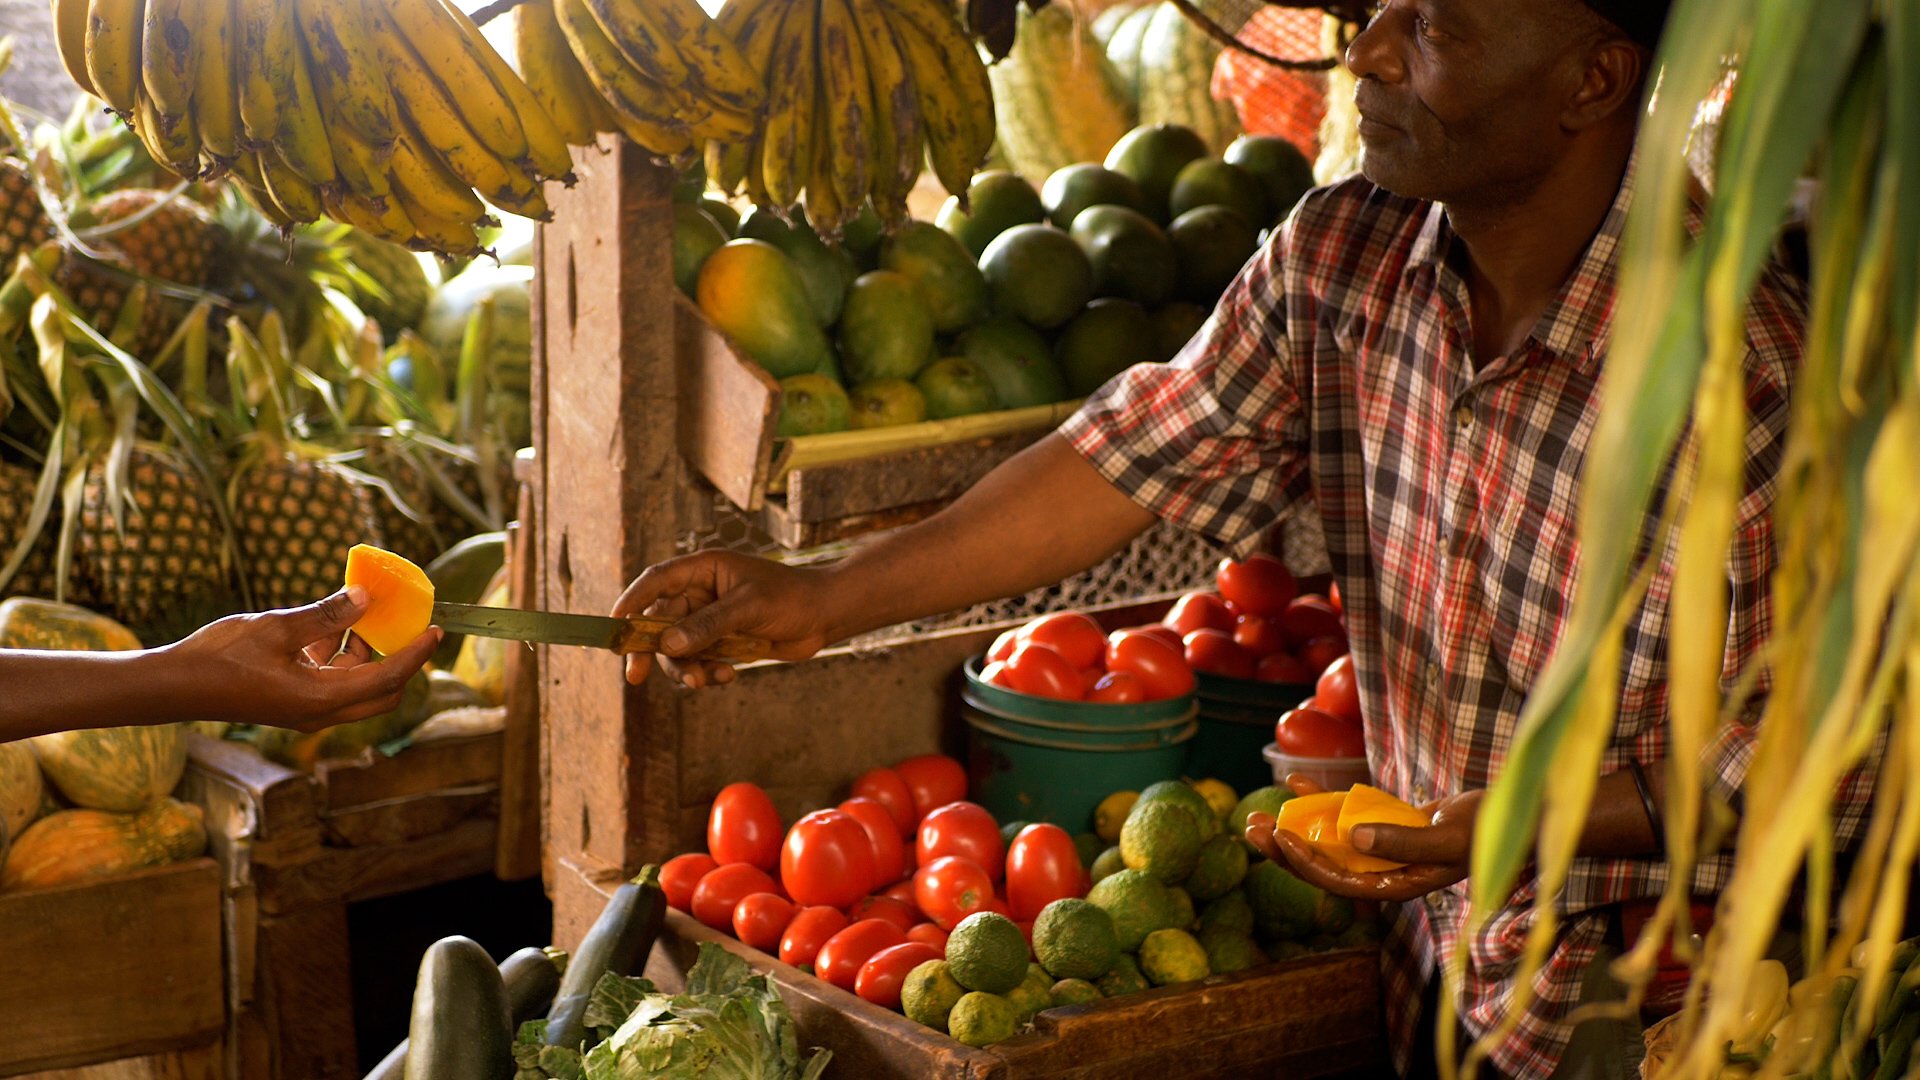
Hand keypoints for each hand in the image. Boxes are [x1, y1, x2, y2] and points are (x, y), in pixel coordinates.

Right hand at [156, 586, 439, 730]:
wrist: (172, 685)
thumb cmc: (219, 657)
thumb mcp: (277, 627)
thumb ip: (324, 614)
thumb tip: (365, 597)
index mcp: (321, 699)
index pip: (387, 679)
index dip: (416, 654)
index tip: (436, 630)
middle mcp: (319, 712)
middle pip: (381, 692)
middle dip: (400, 660)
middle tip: (408, 626)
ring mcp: (304, 710)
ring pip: (356, 686)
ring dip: (366, 655)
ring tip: (364, 615)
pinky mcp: (291, 701)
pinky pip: (330, 681)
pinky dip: (338, 656)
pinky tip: (328, 626)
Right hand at [612, 550, 837, 687]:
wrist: (825, 616)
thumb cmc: (791, 598)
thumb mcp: (748, 608)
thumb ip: (708, 625)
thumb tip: (667, 643)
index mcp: (704, 570)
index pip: (656, 581)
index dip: (631, 601)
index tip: (613, 626)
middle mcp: (701, 593)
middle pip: (659, 621)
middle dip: (649, 650)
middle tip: (635, 676)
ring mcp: (711, 619)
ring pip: (677, 648)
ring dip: (683, 668)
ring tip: (702, 681)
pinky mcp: (722, 642)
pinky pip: (699, 661)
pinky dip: (707, 672)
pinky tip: (728, 675)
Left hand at [1243, 773, 1483, 902]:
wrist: (1509, 813)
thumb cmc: (1484, 832)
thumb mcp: (1445, 839)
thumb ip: (1402, 842)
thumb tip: (1353, 838)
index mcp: (1394, 885)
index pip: (1339, 882)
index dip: (1307, 864)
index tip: (1282, 839)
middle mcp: (1381, 870)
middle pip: (1322, 864)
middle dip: (1284, 849)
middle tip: (1249, 828)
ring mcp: (1381, 848)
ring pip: (1327, 840)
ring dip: (1294, 826)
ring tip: (1257, 814)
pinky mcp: (1384, 825)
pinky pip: (1346, 813)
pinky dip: (1322, 798)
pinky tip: (1297, 780)